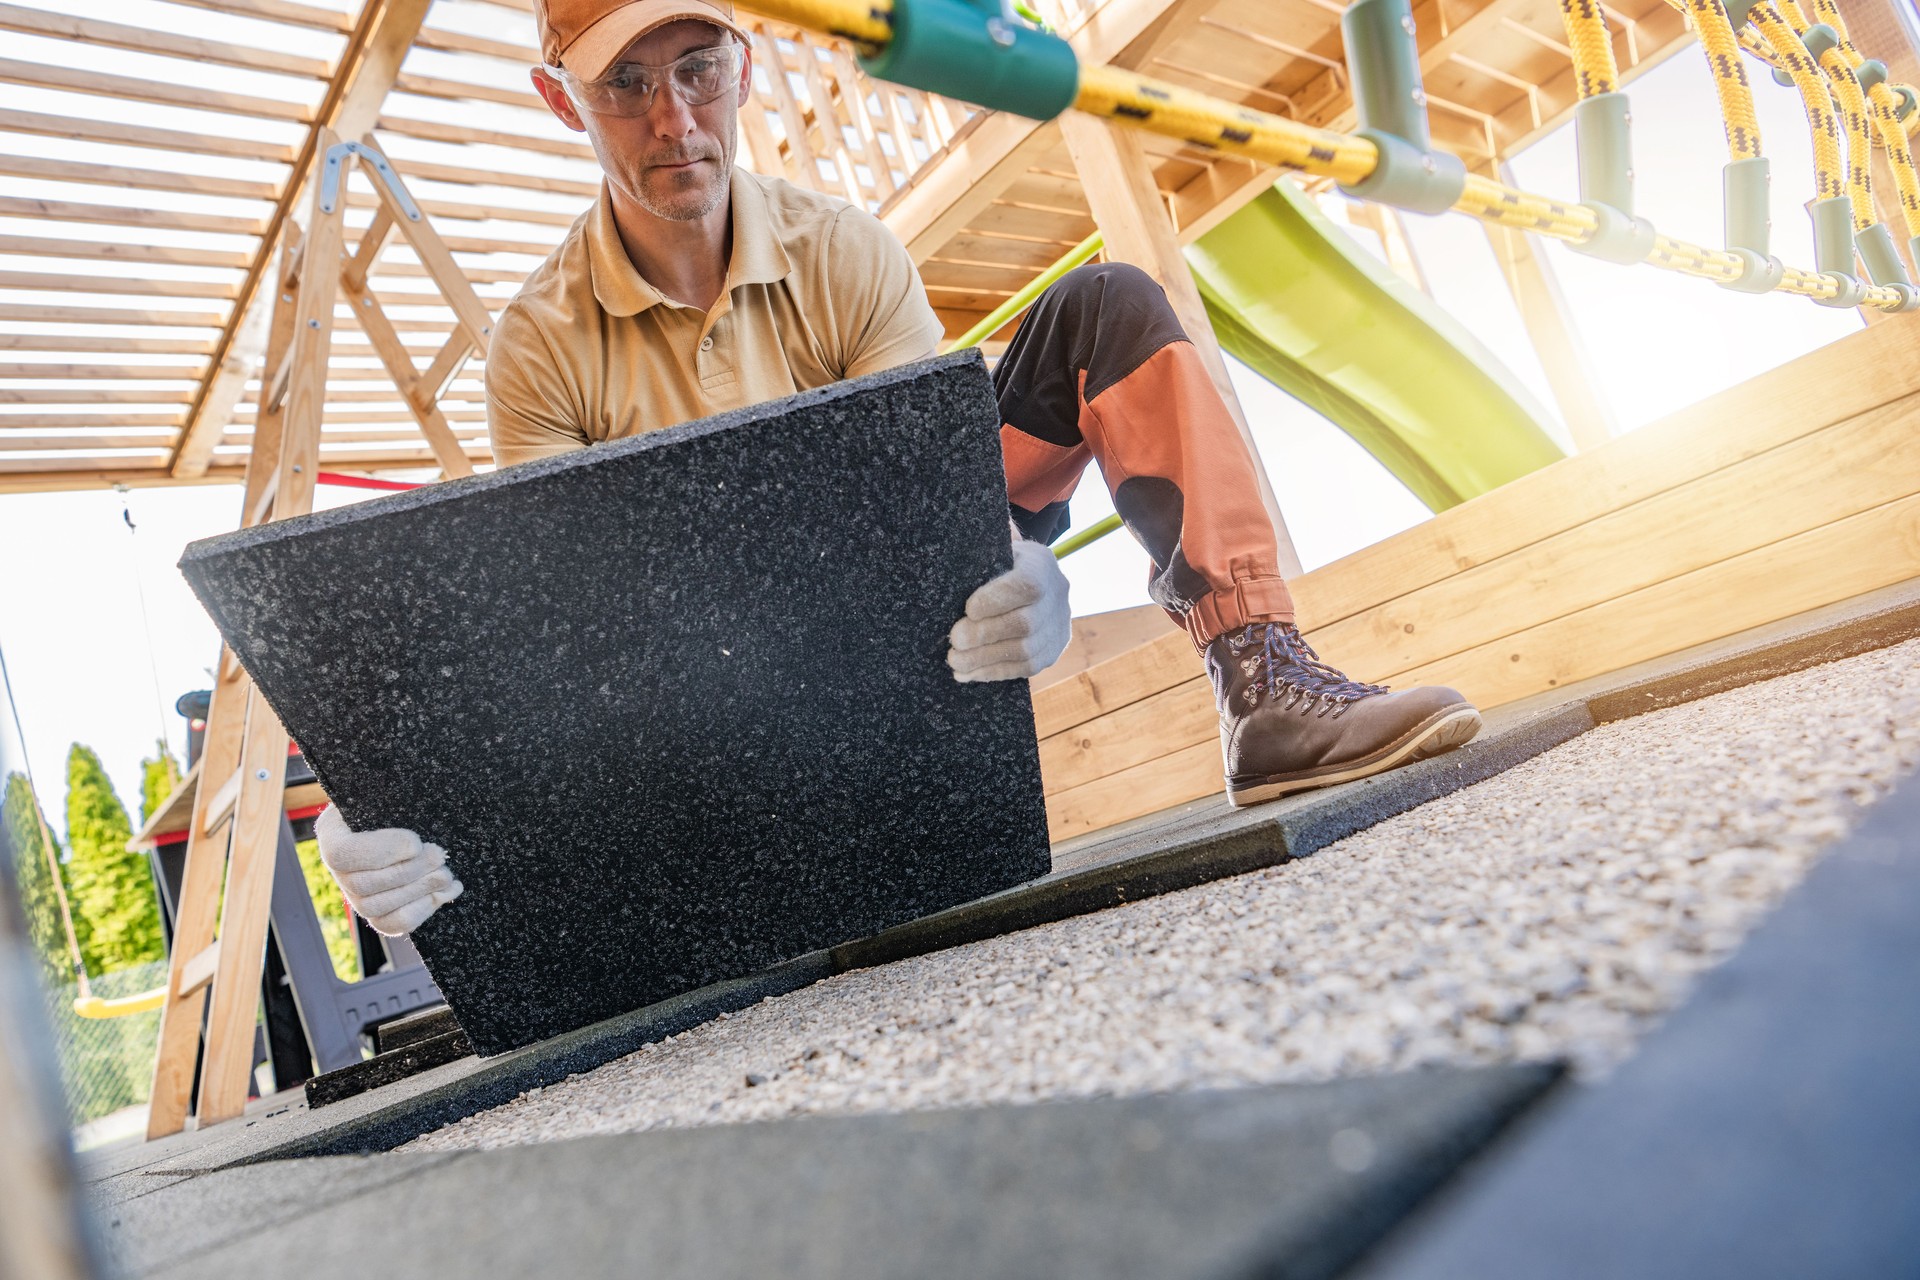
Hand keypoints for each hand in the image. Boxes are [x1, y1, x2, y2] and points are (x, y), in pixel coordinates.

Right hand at [314, 805, 462, 935]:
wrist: (403, 815)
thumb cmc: (397, 797)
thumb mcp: (390, 789)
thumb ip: (393, 795)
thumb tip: (407, 805)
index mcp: (332, 833)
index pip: (343, 854)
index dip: (382, 852)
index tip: (416, 841)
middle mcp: (336, 869)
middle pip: (363, 885)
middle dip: (411, 872)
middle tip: (441, 855)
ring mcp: (354, 895)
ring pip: (378, 908)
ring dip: (420, 891)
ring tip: (447, 875)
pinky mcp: (377, 912)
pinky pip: (392, 923)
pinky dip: (422, 911)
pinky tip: (446, 893)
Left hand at [947, 532, 1071, 681]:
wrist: (1027, 583)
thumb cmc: (997, 564)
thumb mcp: (991, 550)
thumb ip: (978, 553)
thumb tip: (954, 558)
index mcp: (1042, 564)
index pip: (1027, 585)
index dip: (996, 601)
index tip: (968, 610)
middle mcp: (1058, 595)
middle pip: (1025, 624)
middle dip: (984, 635)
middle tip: (954, 640)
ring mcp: (1059, 626)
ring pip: (1025, 652)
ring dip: (984, 660)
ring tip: (954, 660)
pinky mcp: (1053, 652)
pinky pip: (1025, 669)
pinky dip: (992, 672)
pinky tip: (966, 673)